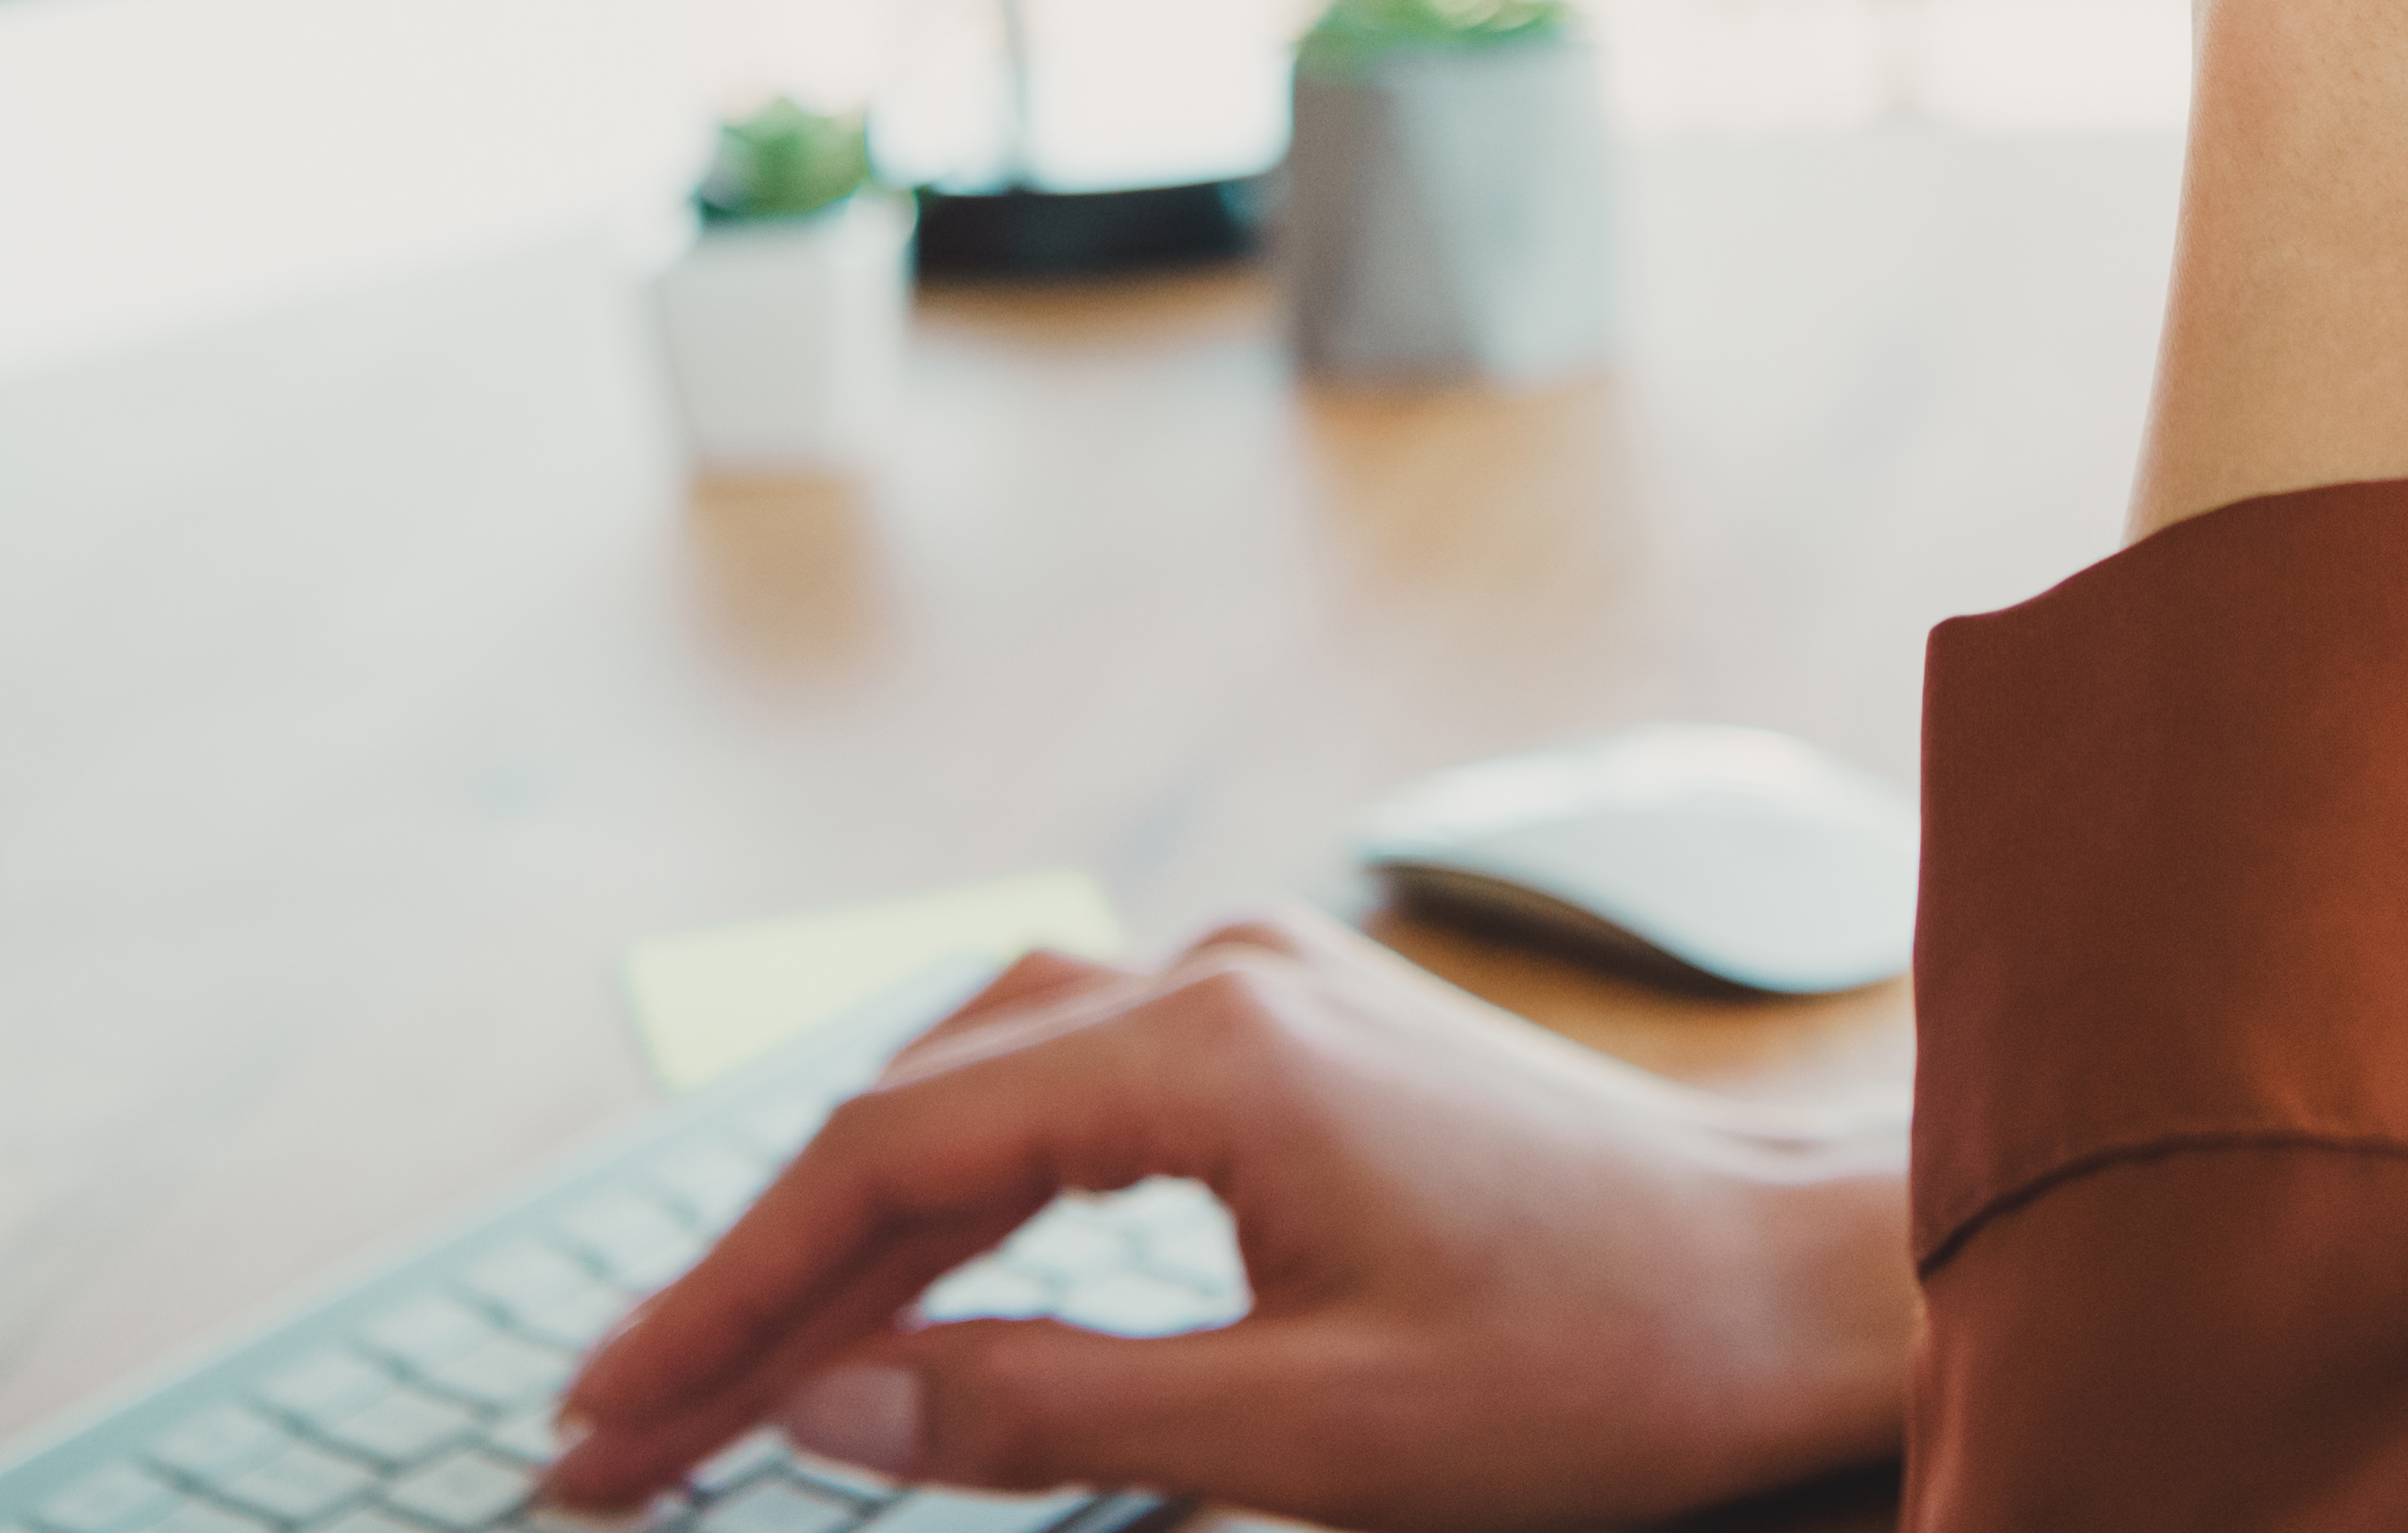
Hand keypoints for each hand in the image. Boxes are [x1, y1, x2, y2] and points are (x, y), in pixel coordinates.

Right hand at [536, 914, 1914, 1531]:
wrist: (1797, 1275)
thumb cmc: (1599, 1359)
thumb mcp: (1310, 1432)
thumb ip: (1050, 1409)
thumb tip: (824, 1405)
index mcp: (1210, 1048)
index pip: (890, 1164)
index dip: (729, 1299)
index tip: (611, 1418)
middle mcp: (1215, 975)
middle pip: (903, 1117)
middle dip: (747, 1281)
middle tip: (611, 1432)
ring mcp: (1255, 988)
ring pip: (969, 1089)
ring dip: (838, 1234)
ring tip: (713, 1378)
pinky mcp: (1287, 1032)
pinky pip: (1059, 1091)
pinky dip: (953, 1196)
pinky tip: (889, 1288)